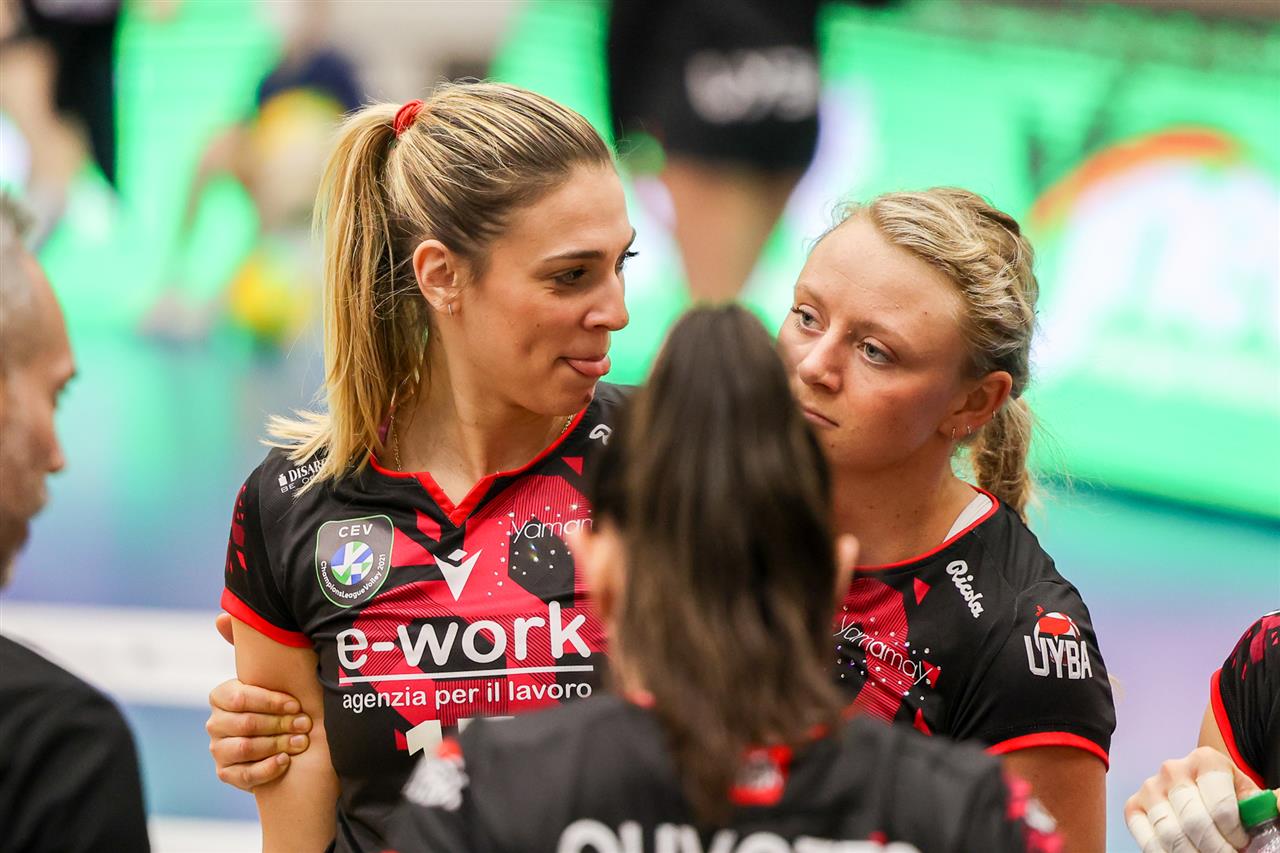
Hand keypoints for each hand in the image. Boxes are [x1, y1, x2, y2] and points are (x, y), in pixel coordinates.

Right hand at [206, 678, 310, 790]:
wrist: (276, 737)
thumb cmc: (278, 707)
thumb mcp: (275, 689)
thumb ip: (280, 679)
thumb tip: (297, 663)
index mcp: (221, 697)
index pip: (240, 698)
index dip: (270, 702)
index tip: (296, 705)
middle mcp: (215, 723)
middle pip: (246, 723)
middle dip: (279, 724)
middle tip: (305, 724)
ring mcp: (218, 749)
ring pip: (245, 748)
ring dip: (277, 744)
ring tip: (300, 742)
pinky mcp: (225, 772)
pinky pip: (245, 774)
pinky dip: (267, 768)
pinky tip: (285, 760)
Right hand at [1125, 747, 1258, 852]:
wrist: (1206, 797)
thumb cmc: (1231, 801)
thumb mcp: (1252, 799)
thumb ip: (1265, 804)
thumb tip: (1273, 805)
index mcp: (1206, 760)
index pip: (1222, 807)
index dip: (1235, 834)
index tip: (1242, 842)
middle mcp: (1172, 769)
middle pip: (1194, 822)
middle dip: (1216, 849)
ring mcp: (1150, 787)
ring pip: (1171, 834)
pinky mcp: (1133, 806)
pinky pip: (1147, 839)